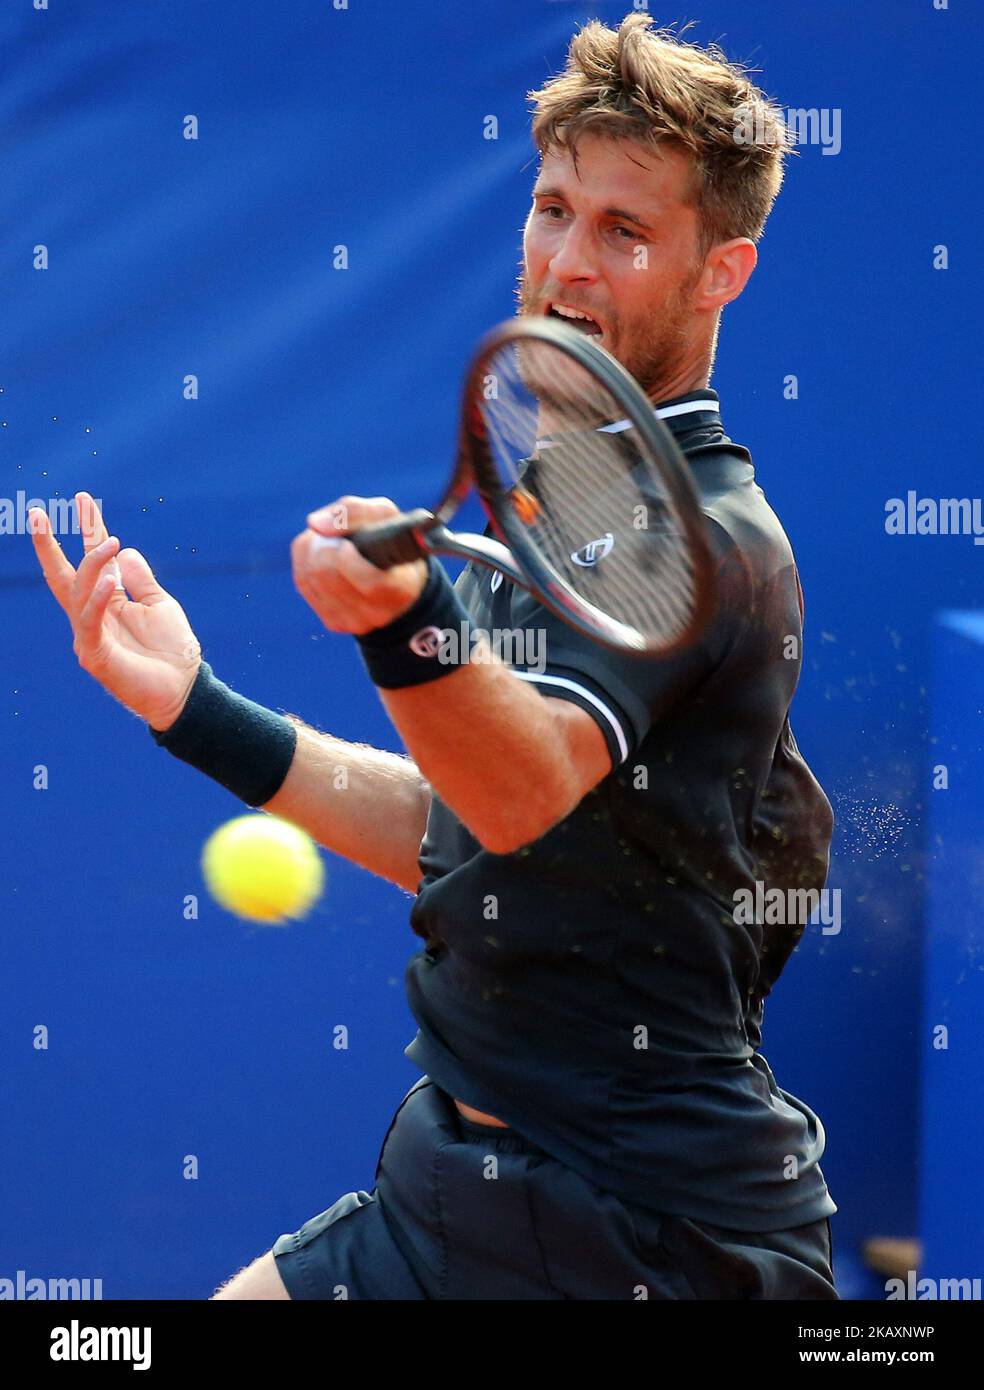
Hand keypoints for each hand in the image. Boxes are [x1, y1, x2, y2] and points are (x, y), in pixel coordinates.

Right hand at [29, 491, 202, 731]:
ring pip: (79, 592)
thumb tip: (126, 551)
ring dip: (93, 564)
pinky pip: (90, 619)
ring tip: (111, 542)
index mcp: (108, 603)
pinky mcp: (94, 654)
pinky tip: (111, 578)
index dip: (88, 529)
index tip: (83, 499)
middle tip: (37, 512)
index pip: (93, 562)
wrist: (184, 690)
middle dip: (48, 545)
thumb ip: (142, 580)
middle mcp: (92, 616)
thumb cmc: (174, 651)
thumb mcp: (161, 605)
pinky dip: (98, 597)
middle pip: (64, 575)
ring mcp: (89, 635)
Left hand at [291, 495, 427, 634]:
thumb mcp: (384, 515)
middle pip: (327, 575)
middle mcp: (378, 611)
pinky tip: (322, 557)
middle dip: (324, 546)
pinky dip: (306, 563)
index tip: (346, 545)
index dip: (347, 559)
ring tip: (330, 543)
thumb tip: (315, 524)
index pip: (368, 583)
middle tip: (336, 537)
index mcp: (401, 587)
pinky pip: (304, 585)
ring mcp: (354, 621)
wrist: (395, 578)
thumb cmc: (390, 539)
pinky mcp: (334, 622)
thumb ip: (354, 512)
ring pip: (310, 578)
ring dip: (313, 551)